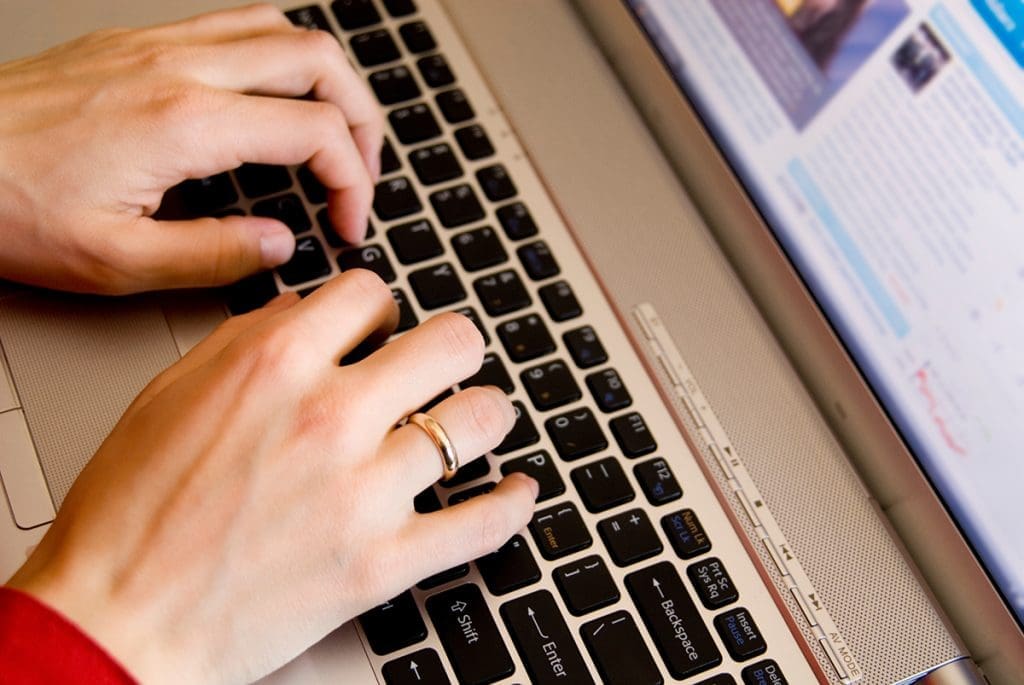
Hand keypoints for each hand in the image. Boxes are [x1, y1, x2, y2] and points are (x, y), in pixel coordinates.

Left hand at [0, 4, 382, 293]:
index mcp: (184, 123)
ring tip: (330, 131)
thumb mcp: (115, 260)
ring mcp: (157, 44)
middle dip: (362, 119)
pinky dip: (277, 56)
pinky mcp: (136, 42)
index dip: (353, 180)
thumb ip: (215, 254)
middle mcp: (179, 68)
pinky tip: (269, 96)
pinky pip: (235, 23)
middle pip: (318, 60)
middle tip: (361, 171)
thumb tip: (281, 245)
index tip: (346, 221)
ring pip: (282, 28)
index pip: (316, 130)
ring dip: (325, 80)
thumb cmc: (7, 205)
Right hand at [6, 270, 537, 682]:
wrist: (117, 622)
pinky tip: (519, 490)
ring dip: (485, 414)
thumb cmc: (130, 514)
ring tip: (480, 417)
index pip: (372, 293)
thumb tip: (310, 309)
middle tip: (447, 362)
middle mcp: (331, 418)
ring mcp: (365, 493)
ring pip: (478, 420)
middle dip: (452, 345)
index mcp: (276, 366)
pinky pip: (481, 524)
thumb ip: (249, 340)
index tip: (382, 326)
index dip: (381, 305)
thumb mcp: (170, 394)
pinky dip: (512, 504)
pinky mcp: (383, 564)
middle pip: (450, 342)